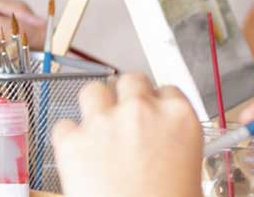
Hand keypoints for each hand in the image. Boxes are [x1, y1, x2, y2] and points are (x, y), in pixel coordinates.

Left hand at [51, 73, 201, 196]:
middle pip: (130, 80)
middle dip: (126, 96)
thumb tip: (163, 140)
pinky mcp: (71, 140)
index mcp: (179, 119)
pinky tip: (80, 156)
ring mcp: (102, 122)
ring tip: (100, 131)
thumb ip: (173, 143)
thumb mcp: (189, 173)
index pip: (166, 90)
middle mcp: (140, 112)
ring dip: (95, 106)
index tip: (152, 111)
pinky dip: (69, 138)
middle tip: (125, 118)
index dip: (157, 102)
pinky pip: (64, 125)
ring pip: (92, 90)